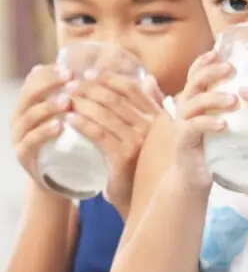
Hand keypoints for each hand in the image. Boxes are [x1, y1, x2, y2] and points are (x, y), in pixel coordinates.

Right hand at [11, 65, 71, 183]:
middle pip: (29, 93)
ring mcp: (19, 136)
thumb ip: (75, 97)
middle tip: (70, 77)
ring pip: (29, 116)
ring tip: (67, 101)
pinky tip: (59, 126)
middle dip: (49, 83)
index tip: (70, 68)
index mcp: (29, 104)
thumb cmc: (68, 143)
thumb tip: (96, 72)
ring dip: (48, 106)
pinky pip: (30, 140)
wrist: (59, 180)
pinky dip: (44, 131)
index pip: (34, 80)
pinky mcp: (23, 155)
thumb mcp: (69, 117)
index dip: (51, 72)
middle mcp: (19, 117)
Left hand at [65, 72, 162, 212]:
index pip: (131, 89)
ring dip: (81, 103)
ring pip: (104, 114)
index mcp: (158, 117)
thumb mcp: (149, 132)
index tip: (87, 73)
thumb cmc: (141, 161)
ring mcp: (138, 142)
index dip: (108, 78)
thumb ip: (152, 105)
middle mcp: (151, 128)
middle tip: (69, 85)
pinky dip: (82, 123)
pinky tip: (69, 118)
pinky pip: (98, 133)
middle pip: (114, 99)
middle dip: (88, 89)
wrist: (140, 197)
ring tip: (65, 99)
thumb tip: (149, 79)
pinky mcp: (122, 157)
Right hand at [174, 50, 237, 191]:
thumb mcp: (222, 123)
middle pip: (195, 82)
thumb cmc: (213, 147)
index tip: (220, 52)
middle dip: (212, 72)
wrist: (195, 176)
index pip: (195, 73)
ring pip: (195, 102)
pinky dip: (208, 123)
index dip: (205, 61)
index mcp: (194, 99)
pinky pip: (194, 126)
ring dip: (214, 98)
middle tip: (231, 69)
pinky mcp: (183, 139)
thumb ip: (233, 109)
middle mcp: (185, 106)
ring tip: (234, 100)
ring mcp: (182, 122)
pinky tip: (223, 124)